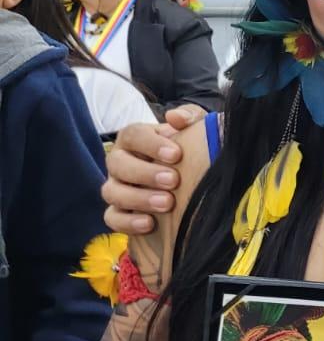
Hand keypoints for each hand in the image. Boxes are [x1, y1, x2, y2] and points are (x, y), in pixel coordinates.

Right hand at [101, 105, 203, 234]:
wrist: (189, 180)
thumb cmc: (187, 151)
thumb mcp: (194, 130)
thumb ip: (189, 117)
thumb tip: (176, 118)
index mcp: (135, 139)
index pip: (133, 135)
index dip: (151, 144)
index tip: (176, 154)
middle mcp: (120, 162)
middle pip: (117, 164)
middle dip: (145, 173)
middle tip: (173, 180)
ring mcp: (116, 188)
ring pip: (112, 192)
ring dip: (138, 198)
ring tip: (167, 203)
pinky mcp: (118, 212)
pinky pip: (112, 218)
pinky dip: (128, 222)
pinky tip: (149, 224)